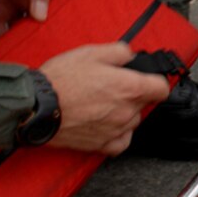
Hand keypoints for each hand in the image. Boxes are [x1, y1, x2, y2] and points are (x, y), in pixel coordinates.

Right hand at [38, 42, 173, 154]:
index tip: (146, 79)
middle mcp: (127, 111)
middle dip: (134, 94)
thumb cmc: (61, 79)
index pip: (161, 88)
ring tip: (102, 103)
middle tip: (111, 86)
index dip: (154, 81)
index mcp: (130, 88)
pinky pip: (121, 142)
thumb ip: (119, 52)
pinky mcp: (101, 144)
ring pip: (132, 121)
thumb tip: (130, 56)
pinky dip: (118, 134)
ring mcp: (115, 130)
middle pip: (144, 104)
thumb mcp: (91, 52)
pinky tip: (107, 124)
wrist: (36, 106)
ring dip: (124, 113)